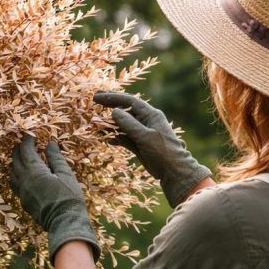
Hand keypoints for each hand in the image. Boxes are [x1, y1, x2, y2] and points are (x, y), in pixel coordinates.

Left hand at [10, 134, 99, 262]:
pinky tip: (22, 176)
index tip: (31, 134)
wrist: (64, 222)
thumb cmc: (69, 197)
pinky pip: (15, 185)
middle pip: (15, 160)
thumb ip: (55, 158)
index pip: (26, 151)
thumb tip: (50, 144)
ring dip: (15, 163)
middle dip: (18, 150)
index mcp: (35, 171)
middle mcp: (24, 180)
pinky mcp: (23, 201)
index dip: (27, 141)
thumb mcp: (65, 174)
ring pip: (12, 173)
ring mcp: (22, 192)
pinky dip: (16, 176)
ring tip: (20, 158)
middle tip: (23, 143)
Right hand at [93, 91, 211, 207]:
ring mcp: (142, 133)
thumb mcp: (145, 136)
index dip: (113, 98)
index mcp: (151, 115)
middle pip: (125, 109)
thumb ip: (129, 123)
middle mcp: (146, 121)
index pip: (129, 101)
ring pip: (123, 124)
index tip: (97, 97)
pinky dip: (115, 137)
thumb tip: (114, 111)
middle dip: (110, 105)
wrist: (173, 172)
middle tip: (95, 99)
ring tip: (96, 123)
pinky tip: (106, 138)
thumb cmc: (162, 152)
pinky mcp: (139, 144)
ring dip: (110, 123)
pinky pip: (124, 137)